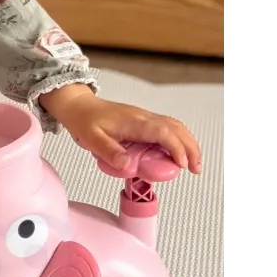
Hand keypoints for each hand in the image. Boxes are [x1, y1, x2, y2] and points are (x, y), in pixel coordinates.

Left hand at [39, 84, 202, 173]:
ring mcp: (146, 118)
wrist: (79, 106)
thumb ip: (109, 152)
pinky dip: (179, 140)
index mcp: (135, 122)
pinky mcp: (144, 122)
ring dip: (188, 144)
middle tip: (196, 169)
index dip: (177, 149)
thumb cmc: (85, 121)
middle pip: (177, 129)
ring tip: (193, 164)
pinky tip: (179, 154)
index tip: (183, 165)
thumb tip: (128, 166)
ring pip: (176, 127)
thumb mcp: (91, 139)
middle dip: (191, 148)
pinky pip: (167, 129)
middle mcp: (145, 118)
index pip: (164, 133)